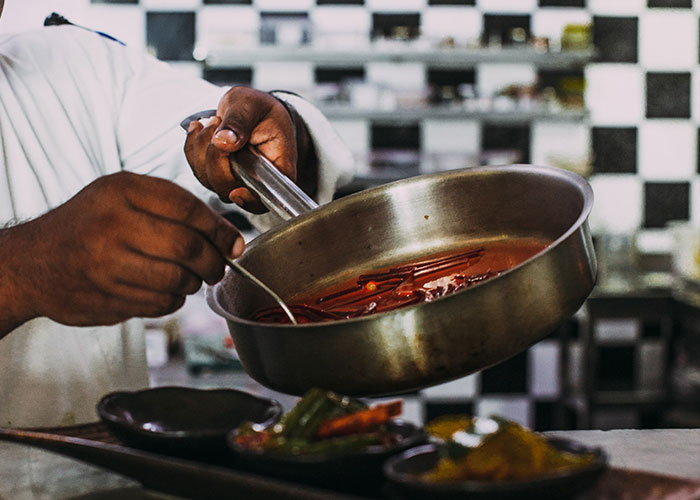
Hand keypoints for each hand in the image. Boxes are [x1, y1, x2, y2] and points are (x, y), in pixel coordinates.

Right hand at [16, 172, 243, 326]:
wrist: (33, 262)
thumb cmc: (88, 224)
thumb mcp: (121, 195)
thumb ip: (173, 207)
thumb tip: (228, 238)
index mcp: (120, 191)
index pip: (188, 208)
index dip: (220, 229)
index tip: (233, 243)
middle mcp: (112, 225)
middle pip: (187, 247)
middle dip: (213, 261)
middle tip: (218, 267)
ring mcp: (106, 265)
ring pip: (177, 280)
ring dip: (194, 284)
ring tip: (190, 278)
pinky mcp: (105, 298)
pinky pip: (160, 304)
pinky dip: (173, 301)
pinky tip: (164, 290)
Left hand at [184, 86, 297, 213]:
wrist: (251, 108)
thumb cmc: (260, 107)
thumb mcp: (253, 104)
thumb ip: (240, 121)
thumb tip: (224, 142)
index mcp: (278, 168)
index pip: (267, 197)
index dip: (251, 201)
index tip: (236, 191)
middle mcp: (256, 180)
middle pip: (229, 190)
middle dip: (215, 159)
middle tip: (218, 124)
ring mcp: (235, 179)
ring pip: (210, 180)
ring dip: (201, 149)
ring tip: (213, 122)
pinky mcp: (218, 173)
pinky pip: (198, 169)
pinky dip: (193, 147)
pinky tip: (200, 128)